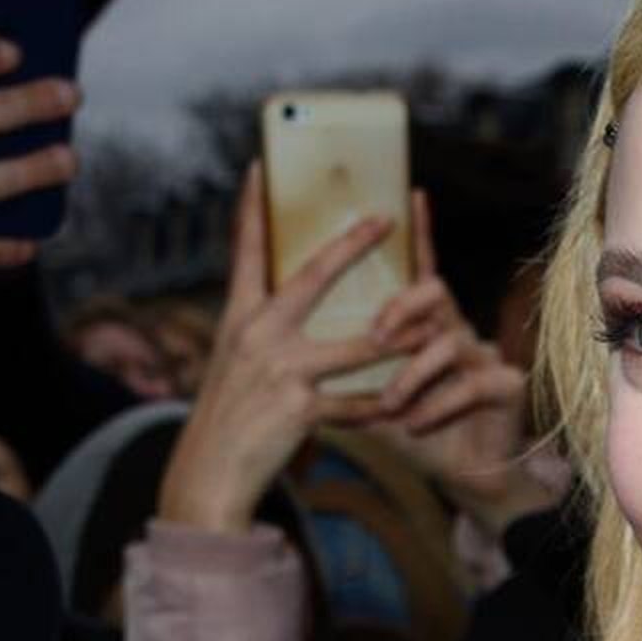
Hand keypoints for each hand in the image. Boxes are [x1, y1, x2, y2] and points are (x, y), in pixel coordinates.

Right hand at [157, 164, 398, 533]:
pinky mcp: (299, 410)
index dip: (252, 209)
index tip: (260, 166)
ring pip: (354, 348)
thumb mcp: (233, 363)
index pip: (246, 252)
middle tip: (382, 219)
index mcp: (239, 318)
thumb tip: (282, 301)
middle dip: (350, 247)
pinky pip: (355, 405)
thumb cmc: (226, 418)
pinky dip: (382, 407)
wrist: (208, 474)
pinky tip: (407, 406)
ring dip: (398, 339)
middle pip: (310, 278)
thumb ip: (261, 331)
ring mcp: (279, 372)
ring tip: (432, 326)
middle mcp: (257, 336)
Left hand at [355, 192, 534, 515]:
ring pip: (446, 343)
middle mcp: (458, 330)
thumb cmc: (415, 433)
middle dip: (403, 309)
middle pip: (434, 292)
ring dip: (413, 375)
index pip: (420, 271)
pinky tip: (415, 425)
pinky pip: (468, 385)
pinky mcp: (505, 386)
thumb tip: (284, 344)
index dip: (420, 234)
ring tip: (391, 405)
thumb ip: (342, 370)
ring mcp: (485, 355)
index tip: (412, 193)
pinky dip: (436, 407)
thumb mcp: (370, 396)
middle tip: (376, 337)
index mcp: (426, 325)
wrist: (467, 479)